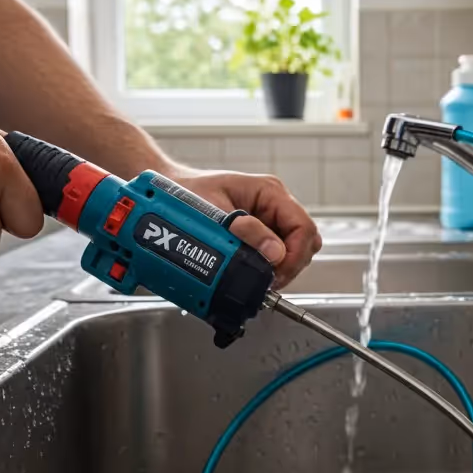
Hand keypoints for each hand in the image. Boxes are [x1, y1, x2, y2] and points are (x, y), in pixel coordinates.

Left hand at [165, 167, 321, 288]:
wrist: (167, 194)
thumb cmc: (186, 194)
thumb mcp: (216, 211)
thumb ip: (248, 232)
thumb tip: (275, 253)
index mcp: (269, 192)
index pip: (303, 227)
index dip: (295, 256)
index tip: (277, 273)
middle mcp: (274, 205)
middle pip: (305, 241)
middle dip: (290, 265)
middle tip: (267, 280)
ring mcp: (268, 220)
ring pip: (294, 250)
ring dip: (280, 268)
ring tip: (259, 278)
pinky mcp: (259, 234)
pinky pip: (275, 255)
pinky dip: (268, 268)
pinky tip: (253, 273)